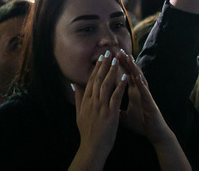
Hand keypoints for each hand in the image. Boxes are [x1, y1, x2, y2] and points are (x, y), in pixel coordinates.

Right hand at [73, 50, 126, 165]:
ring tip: (116, 60)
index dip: (96, 68)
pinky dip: (120, 85)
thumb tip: (74, 85)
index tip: (101, 58)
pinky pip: (116, 95)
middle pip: (98, 79)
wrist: (92, 147)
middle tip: (108, 52)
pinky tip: (125, 76)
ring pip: (106, 84)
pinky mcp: (110, 112)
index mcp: (86, 101)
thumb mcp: (79, 114)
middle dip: (104, 65)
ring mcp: (101, 106)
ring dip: (112, 70)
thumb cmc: (87, 132)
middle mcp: (93, 101)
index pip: (91, 80)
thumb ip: (78, 98)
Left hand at [115, 50, 172, 145]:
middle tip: (119, 50)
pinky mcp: (150, 103)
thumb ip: (115, 107)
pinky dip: (141, 84)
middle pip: (132, 73)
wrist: (154, 134)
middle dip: (126, 62)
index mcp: (133, 92)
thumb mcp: (123, 116)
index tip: (111, 56)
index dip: (119, 66)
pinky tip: (137, 77)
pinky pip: (145, 92)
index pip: (125, 75)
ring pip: (140, 79)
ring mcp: (146, 96)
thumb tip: (104, 104)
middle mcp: (140, 91)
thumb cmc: (141, 124)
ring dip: (134, 68)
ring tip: (129, 58)